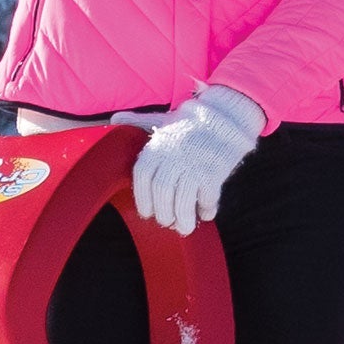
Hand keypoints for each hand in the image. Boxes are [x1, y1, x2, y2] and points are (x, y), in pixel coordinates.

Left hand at [130, 83, 261, 232]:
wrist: (227, 116)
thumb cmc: (192, 122)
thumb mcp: (163, 119)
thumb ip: (139, 121)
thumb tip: (115, 118)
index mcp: (156, 147)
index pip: (143, 179)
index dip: (143, 199)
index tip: (147, 212)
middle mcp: (172, 157)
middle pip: (162, 192)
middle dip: (163, 212)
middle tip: (167, 222)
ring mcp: (194, 165)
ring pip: (182, 200)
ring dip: (183, 217)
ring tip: (185, 227)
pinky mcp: (214, 172)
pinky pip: (207, 197)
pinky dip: (206, 208)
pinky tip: (206, 214)